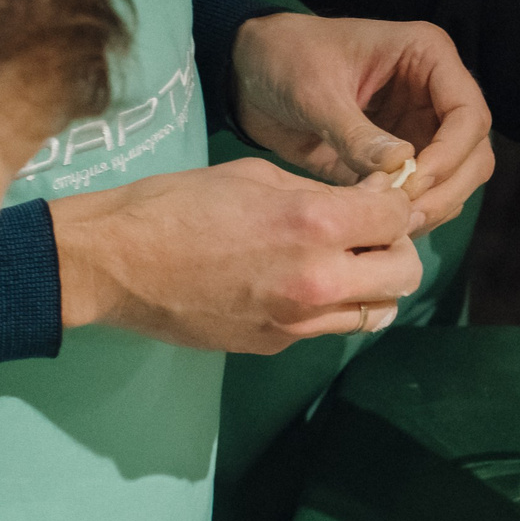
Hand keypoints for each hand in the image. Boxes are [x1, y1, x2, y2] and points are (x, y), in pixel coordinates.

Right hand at [51, 158, 421, 351]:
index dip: (394, 204)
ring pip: (380, 310)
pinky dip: (336, 307)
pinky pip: (333, 327)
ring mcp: (300, 320)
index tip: (379, 199)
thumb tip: (368, 199)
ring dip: (374, 284)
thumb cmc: (176, 205)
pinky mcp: (278, 344)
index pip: (399, 217)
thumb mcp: (255, 176)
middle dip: (396, 248)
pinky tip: (305, 284)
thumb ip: (322, 192)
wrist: (113, 263)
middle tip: (371, 234)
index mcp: (316, 224)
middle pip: (406, 272)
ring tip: (346, 262)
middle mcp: (319, 279)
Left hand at [233, 12, 493, 232]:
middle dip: (447, 188)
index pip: (469, 113)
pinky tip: (383, 226)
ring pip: (457, 179)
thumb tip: (402, 169)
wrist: (248, 74)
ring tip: (392, 226)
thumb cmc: (283, 59)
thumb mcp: (314, 90)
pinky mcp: (403, 160)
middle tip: (405, 216)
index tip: (415, 182)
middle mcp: (436, 95)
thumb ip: (355, 131)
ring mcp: (422, 129)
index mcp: (428, 59)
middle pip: (474, 152)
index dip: (451, 153)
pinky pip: (425, 193)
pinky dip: (413, 213)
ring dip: (435, 206)